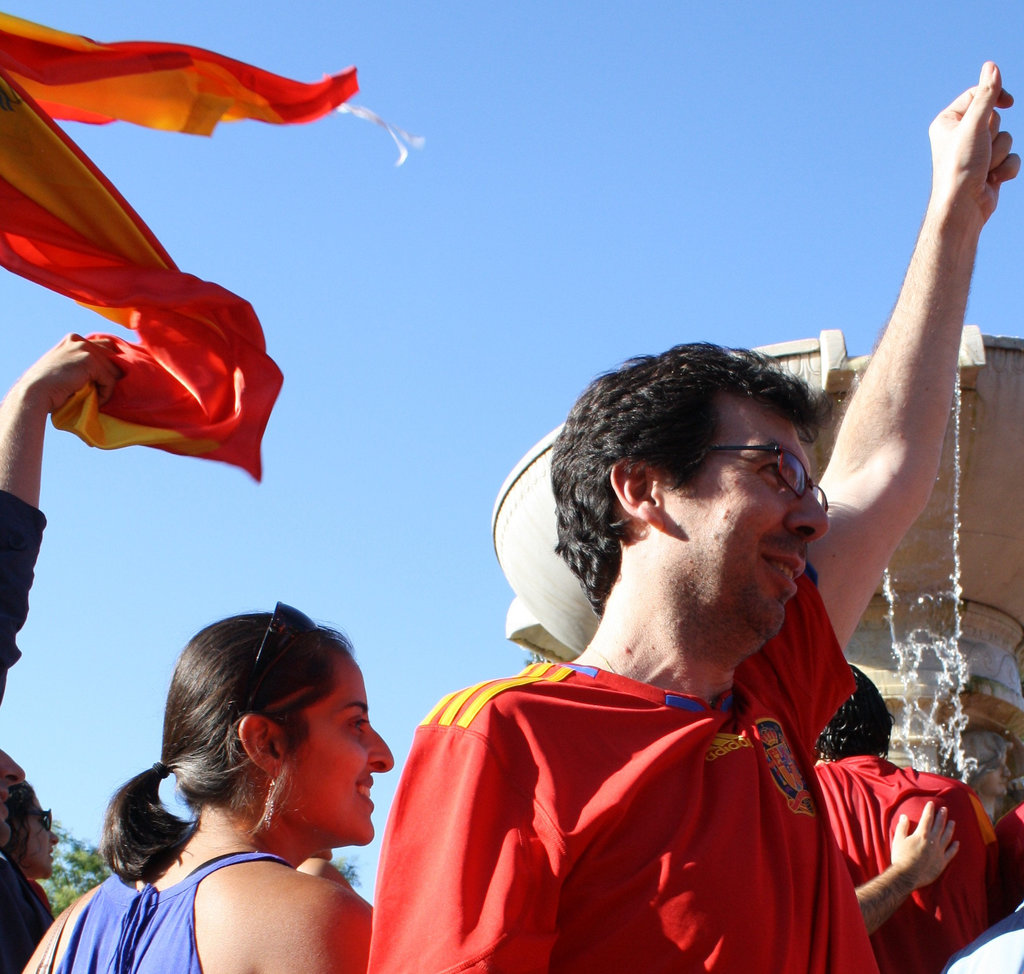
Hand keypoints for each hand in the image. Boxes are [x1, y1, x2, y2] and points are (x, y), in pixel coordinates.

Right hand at [11, 333, 122, 415]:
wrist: (34, 394)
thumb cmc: (50, 387)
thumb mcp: (68, 367)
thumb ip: (85, 361)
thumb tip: (115, 368)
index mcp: (73, 339)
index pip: (106, 347)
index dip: (109, 365)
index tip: (104, 381)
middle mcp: (79, 340)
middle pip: (113, 357)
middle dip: (111, 376)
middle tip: (101, 391)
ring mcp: (84, 349)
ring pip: (113, 370)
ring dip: (107, 387)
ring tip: (94, 397)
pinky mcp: (89, 362)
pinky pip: (110, 380)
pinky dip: (106, 394)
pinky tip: (95, 400)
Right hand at [890, 801, 958, 889]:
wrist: (907, 875)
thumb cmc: (900, 857)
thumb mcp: (898, 840)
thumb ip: (902, 827)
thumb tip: (904, 816)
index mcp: (921, 834)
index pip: (927, 818)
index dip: (929, 810)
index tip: (931, 803)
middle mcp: (932, 841)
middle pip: (939, 826)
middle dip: (942, 816)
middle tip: (945, 809)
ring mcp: (939, 852)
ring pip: (947, 837)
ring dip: (950, 828)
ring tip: (953, 822)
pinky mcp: (942, 862)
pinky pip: (951, 853)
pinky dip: (954, 847)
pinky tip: (957, 842)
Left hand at [929, 62, 1019, 226]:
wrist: (963, 208)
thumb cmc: (961, 167)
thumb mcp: (974, 125)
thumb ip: (986, 95)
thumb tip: (991, 66)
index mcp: (948, 121)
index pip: (979, 94)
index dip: (996, 96)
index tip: (1008, 102)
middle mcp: (960, 135)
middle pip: (995, 117)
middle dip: (994, 134)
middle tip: (978, 151)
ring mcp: (976, 152)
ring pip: (1006, 137)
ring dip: (999, 153)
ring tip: (982, 168)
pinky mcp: (989, 167)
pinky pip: (1011, 157)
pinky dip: (1005, 168)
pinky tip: (991, 180)